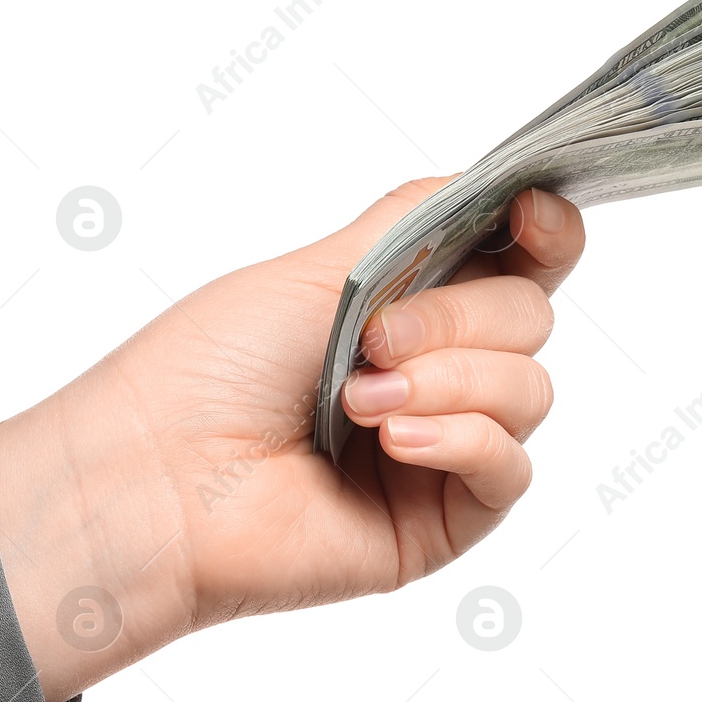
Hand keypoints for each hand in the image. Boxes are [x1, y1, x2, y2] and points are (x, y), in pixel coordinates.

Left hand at [0, 178, 584, 701]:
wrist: (157, 477)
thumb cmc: (207, 372)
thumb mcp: (317, 270)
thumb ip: (413, 223)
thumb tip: (491, 183)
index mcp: (405, 309)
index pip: (517, 262)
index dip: (544, 231)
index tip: (529, 214)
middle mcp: (433, 375)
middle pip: (530, 317)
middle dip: (457, 319)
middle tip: (372, 340)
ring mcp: (443, 448)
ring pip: (529, 388)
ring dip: (448, 381)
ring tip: (359, 403)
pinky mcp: (444, 518)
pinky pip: (509, 466)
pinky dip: (460, 440)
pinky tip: (394, 444)